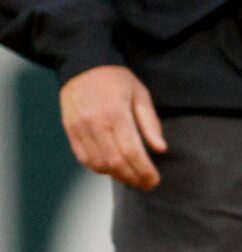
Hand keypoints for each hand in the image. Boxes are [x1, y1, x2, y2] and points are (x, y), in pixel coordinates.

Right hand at [59, 64, 165, 189]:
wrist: (83, 66)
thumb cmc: (117, 80)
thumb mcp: (141, 95)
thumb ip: (150, 123)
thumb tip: (160, 149)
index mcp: (115, 115)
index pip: (131, 151)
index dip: (144, 170)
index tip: (154, 180)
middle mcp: (95, 124)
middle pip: (114, 162)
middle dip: (132, 177)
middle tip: (146, 184)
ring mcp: (79, 129)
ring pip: (97, 163)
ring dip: (116, 175)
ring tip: (132, 179)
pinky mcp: (70, 131)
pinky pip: (83, 158)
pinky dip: (98, 168)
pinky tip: (112, 170)